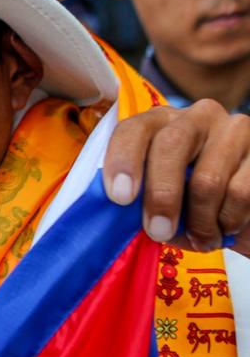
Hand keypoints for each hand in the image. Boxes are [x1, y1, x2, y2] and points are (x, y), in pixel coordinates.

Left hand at [103, 98, 249, 253]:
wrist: (246, 206)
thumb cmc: (190, 202)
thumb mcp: (159, 196)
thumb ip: (138, 198)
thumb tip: (119, 216)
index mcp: (160, 122)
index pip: (133, 130)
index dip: (123, 161)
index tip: (120, 197)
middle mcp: (197, 116)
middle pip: (170, 145)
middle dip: (160, 195)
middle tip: (158, 231)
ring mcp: (235, 129)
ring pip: (207, 179)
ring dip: (200, 221)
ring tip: (202, 240)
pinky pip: (240, 193)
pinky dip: (229, 221)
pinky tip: (225, 229)